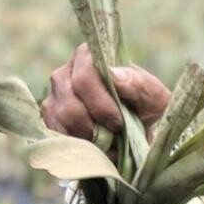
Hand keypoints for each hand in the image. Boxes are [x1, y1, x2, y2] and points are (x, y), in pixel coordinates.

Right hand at [41, 44, 170, 139]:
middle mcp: (64, 74)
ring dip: (88, 139)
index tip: (119, 122)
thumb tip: (114, 76)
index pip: (85, 77)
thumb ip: (138, 84)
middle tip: (115, 135)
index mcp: (89, 57)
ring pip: (62, 123)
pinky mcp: (49, 121)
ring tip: (109, 142)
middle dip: (95, 127)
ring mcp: (53, 98)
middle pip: (70, 105)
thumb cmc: (148, 108)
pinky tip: (96, 146)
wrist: (141, 130)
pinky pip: (57, 137)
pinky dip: (79, 147)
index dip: (101, 105)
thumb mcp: (154, 96)